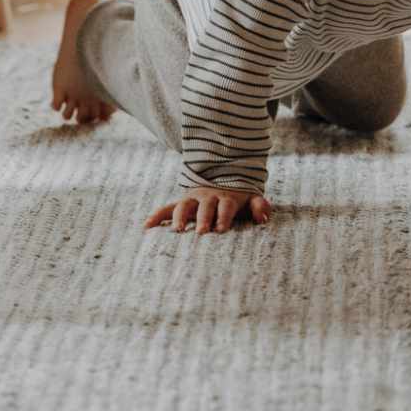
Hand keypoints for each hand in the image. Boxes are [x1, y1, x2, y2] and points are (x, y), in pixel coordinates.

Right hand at [144, 187, 271, 233]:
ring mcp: (193, 199)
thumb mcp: (252, 198)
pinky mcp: (181, 203)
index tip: (221, 229)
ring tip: (176, 231)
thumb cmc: (239, 198)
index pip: (226, 207)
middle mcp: (208, 197)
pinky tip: (147, 226)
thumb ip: (259, 207)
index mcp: (226, 198)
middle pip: (205, 207)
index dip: (223, 216)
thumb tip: (263, 218)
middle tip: (202, 232)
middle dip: (203, 218)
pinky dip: (157, 215)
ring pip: (184, 206)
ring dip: (179, 217)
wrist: (223, 178)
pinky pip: (167, 208)